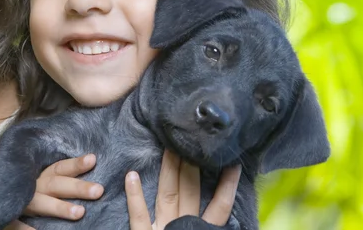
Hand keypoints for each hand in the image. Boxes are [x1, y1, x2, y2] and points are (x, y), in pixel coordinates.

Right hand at [5, 154, 103, 228]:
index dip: (75, 164)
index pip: (59, 168)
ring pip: (40, 203)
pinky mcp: (8, 217)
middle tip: (98, 190)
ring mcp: (19, 202)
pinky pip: (17, 224)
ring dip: (59, 208)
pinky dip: (27, 229)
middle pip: (55, 184)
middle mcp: (31, 187)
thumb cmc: (21, 190)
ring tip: (80, 213)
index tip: (93, 159)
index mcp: (39, 176)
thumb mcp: (38, 180)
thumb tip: (88, 169)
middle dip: (77, 187)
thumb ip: (56, 179)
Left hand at [126, 150, 240, 229]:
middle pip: (190, 192)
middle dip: (191, 166)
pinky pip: (139, 215)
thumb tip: (222, 214)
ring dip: (169, 172)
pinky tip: (130, 176)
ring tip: (170, 148)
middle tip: (191, 141)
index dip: (226, 186)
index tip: (232, 165)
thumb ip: (212, 225)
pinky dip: (134, 196)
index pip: (219, 207)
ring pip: (168, 196)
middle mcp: (184, 229)